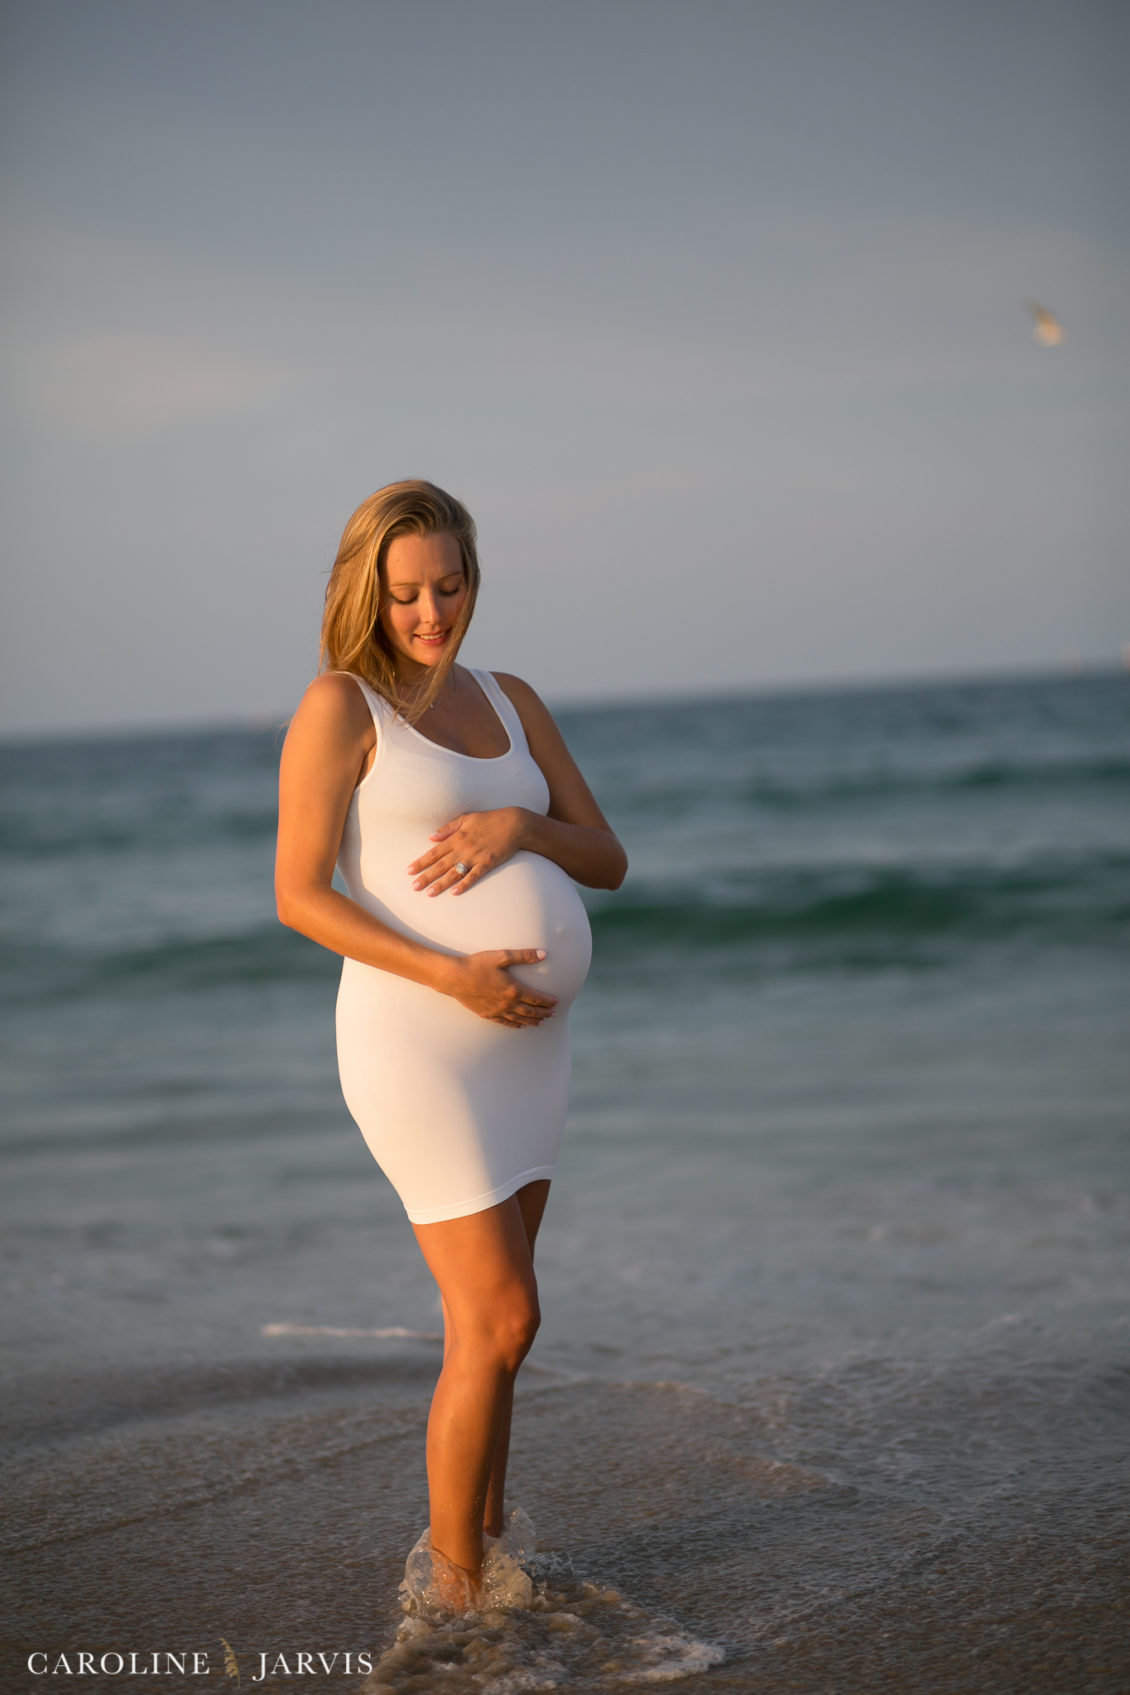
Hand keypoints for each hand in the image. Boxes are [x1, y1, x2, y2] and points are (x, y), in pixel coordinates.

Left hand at [408, 807, 528, 895]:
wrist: (514, 824)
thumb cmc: (490, 819)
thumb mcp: (467, 818)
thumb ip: (448, 828)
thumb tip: (431, 837)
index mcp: (456, 837)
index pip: (434, 852)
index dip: (421, 862)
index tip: (409, 871)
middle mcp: (463, 848)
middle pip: (440, 864)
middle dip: (426, 876)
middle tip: (413, 887)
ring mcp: (475, 857)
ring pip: (454, 872)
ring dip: (441, 884)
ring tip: (429, 893)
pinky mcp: (487, 863)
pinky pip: (473, 876)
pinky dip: (464, 884)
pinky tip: (454, 893)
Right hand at [447, 949, 557, 1027]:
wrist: (455, 978)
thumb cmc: (477, 965)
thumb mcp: (501, 956)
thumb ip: (523, 956)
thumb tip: (543, 953)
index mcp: (514, 989)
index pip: (536, 998)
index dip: (547, 1001)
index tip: (556, 1003)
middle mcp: (508, 1003)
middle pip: (530, 1011)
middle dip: (543, 1013)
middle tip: (553, 1014)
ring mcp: (497, 1010)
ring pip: (520, 1019)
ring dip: (532, 1021)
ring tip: (541, 1022)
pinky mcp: (488, 1014)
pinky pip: (505, 1022)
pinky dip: (515, 1025)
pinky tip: (521, 1026)